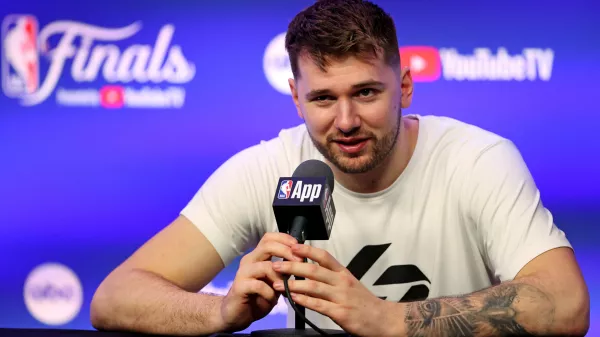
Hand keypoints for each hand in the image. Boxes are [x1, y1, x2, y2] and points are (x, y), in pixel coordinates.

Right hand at [219, 233, 303, 331]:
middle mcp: (249, 260)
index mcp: (257, 256)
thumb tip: (301, 261)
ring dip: (279, 278)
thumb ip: (284, 270)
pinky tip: (272, 300)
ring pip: (265, 266)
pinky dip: (270, 293)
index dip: (284, 238)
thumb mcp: (275, 282)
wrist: (237, 314)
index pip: (269, 238)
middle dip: (286, 252)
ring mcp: (243, 272)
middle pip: (267, 246)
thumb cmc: (258, 297)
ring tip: (284, 289)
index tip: (298, 246)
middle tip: (299, 262)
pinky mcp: (240, 286)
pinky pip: (259, 285)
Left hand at [272, 244, 397, 336]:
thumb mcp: (349, 284)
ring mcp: (341, 297)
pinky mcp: (340, 313)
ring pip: (313, 287)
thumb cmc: (363, 302)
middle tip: (276, 265)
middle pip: (314, 270)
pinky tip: (293, 298)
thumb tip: (308, 271)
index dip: (307, 250)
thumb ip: (331, 277)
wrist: (383, 319)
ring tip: (277, 283)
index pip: (324, 256)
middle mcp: (342, 282)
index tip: (292, 246)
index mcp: (343, 273)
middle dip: (292, 266)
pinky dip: (304, 300)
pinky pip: (318, 305)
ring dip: (293, 284)